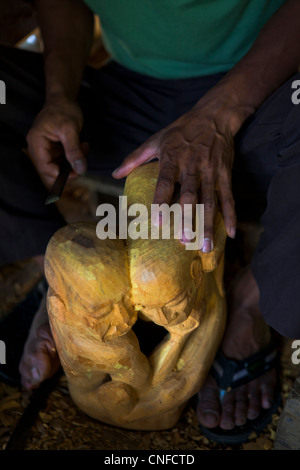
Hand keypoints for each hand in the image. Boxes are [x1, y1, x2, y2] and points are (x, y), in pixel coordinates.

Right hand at [26, 96, 87, 188]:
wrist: (63, 99)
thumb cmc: (63, 109)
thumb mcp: (70, 130)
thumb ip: (74, 151)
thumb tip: (80, 170)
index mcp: (36, 142)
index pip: (45, 168)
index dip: (61, 174)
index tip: (77, 172)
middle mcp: (37, 148)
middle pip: (50, 171)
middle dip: (68, 169)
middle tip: (83, 162)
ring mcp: (45, 149)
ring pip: (59, 167)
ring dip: (73, 162)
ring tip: (83, 148)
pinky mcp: (53, 149)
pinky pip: (63, 160)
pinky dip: (74, 157)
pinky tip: (81, 146)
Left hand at [112, 93, 238, 251]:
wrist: (214, 116)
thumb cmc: (181, 130)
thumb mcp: (156, 139)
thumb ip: (134, 158)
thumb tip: (114, 174)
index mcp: (173, 159)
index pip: (165, 183)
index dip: (161, 202)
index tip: (156, 223)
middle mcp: (193, 167)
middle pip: (190, 196)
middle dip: (187, 220)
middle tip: (184, 241)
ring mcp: (211, 172)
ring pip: (210, 201)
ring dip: (208, 225)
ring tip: (205, 247)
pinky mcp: (226, 174)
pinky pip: (228, 197)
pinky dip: (231, 215)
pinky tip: (230, 233)